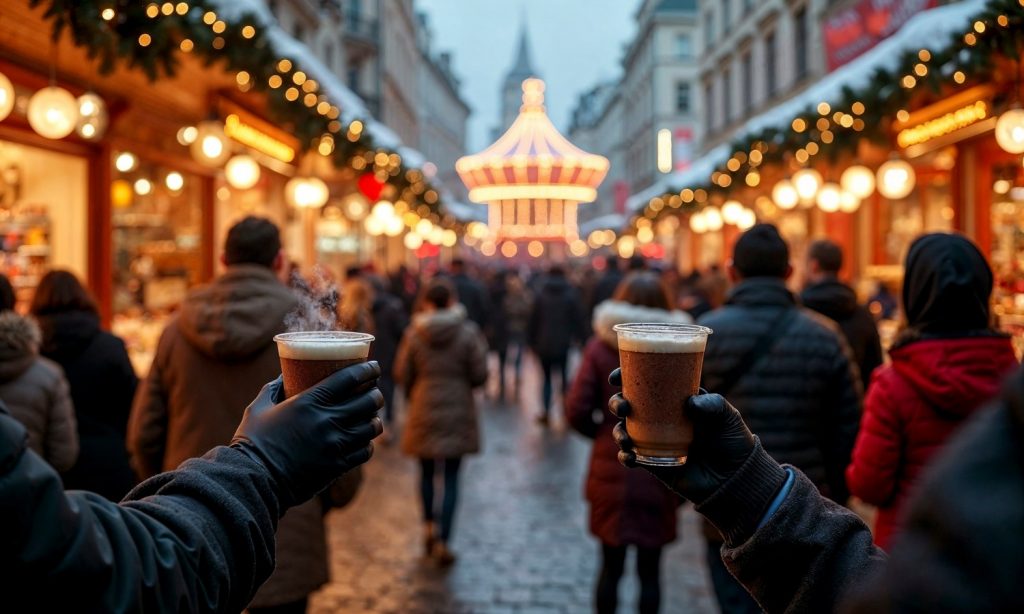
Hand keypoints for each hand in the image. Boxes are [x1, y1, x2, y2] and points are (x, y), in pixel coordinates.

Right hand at [231, 362, 383, 508]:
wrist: (254, 481)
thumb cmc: (252, 443)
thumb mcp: (258, 408)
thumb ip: (273, 389)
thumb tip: (283, 375)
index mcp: (308, 402)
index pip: (349, 379)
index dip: (368, 370)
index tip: (374, 366)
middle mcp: (326, 421)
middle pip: (367, 401)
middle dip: (376, 393)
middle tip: (373, 391)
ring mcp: (335, 445)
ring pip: (371, 427)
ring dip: (374, 419)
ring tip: (371, 416)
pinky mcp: (337, 466)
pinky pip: (365, 451)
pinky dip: (367, 444)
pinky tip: (363, 440)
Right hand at [608, 368, 754, 503]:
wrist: (736, 478)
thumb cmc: (733, 441)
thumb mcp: (728, 416)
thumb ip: (713, 404)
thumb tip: (690, 402)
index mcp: (675, 401)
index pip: (647, 384)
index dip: (627, 377)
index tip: (616, 377)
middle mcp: (661, 419)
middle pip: (629, 406)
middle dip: (617, 403)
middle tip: (623, 407)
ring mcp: (655, 442)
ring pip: (624, 431)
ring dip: (617, 431)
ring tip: (625, 437)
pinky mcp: (654, 464)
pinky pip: (631, 458)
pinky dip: (625, 456)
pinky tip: (630, 456)